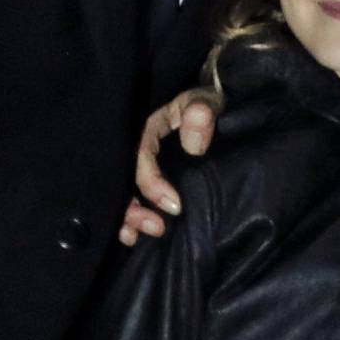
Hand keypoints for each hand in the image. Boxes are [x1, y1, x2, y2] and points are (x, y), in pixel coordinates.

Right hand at [120, 87, 218, 243]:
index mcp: (148, 131)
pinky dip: (132, 222)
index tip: (174, 205)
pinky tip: (132, 239)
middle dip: (134, 209)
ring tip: (135, 238)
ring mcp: (145, 171)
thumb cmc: (206, 106)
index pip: (141, 157)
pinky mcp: (153, 186)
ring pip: (127, 195)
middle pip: (126, 182)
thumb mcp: (205, 100)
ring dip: (129, 218)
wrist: (213, 112)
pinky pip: (137, 203)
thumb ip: (200, 112)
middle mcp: (140, 153)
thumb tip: (195, 146)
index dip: (152, 183)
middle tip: (155, 228)